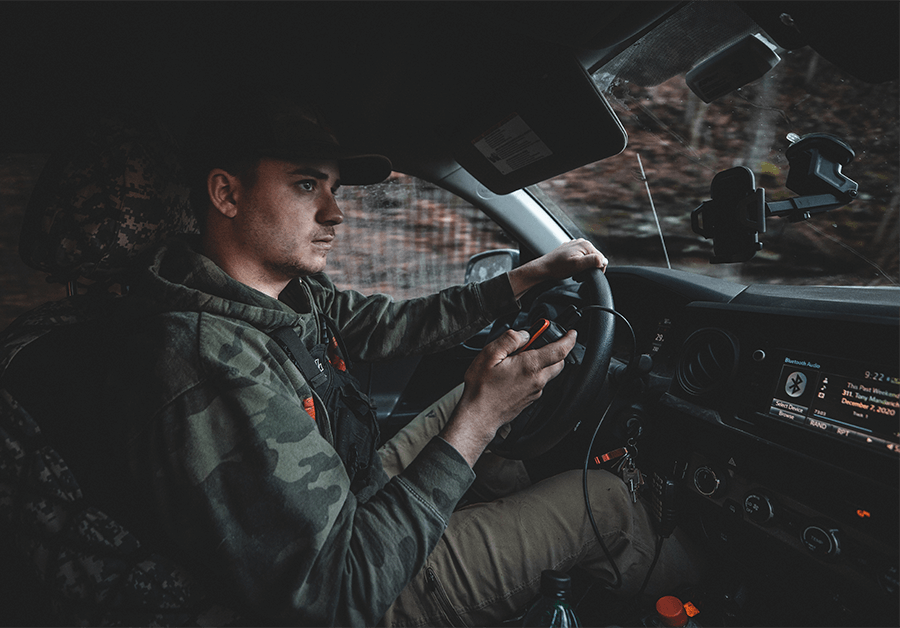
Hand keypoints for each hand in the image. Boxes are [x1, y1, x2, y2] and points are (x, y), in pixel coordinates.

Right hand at [439, 328, 576, 465]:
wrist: (479, 416)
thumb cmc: (482, 389)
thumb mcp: (489, 354)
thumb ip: (510, 339)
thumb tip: (524, 334)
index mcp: (530, 366)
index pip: (560, 350)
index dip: (569, 339)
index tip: (571, 333)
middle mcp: (537, 380)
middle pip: (559, 362)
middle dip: (555, 349)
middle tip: (540, 341)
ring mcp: (535, 391)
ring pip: (549, 372)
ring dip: (543, 361)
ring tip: (520, 357)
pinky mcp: (530, 399)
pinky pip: (539, 382)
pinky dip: (534, 373)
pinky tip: (516, 372)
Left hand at [507, 239, 607, 298]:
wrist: (543, 268)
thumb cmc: (558, 268)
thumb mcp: (577, 265)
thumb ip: (593, 261)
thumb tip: (604, 261)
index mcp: (586, 245)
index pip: (601, 259)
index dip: (596, 270)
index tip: (585, 274)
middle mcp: (581, 242)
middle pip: (594, 259)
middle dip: (589, 268)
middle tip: (578, 274)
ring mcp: (575, 245)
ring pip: (587, 259)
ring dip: (583, 268)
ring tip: (574, 272)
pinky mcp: (571, 250)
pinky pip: (580, 258)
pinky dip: (578, 265)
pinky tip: (571, 268)